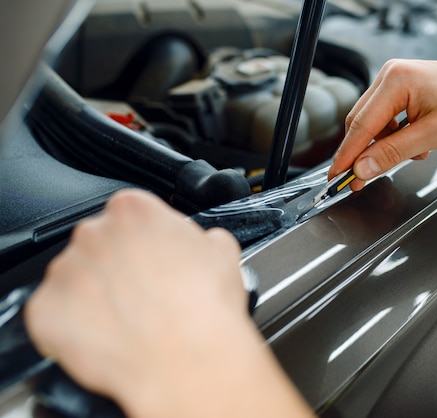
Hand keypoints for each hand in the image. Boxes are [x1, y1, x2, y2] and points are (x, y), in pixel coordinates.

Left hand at [25, 189, 312, 417]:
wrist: (188, 360)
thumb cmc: (205, 308)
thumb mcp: (223, 252)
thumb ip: (200, 237)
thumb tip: (200, 242)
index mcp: (133, 210)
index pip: (130, 214)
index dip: (146, 241)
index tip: (154, 259)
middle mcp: (93, 233)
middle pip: (99, 244)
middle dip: (118, 266)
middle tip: (144, 294)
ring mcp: (65, 272)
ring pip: (75, 279)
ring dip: (95, 295)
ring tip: (129, 322)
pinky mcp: (45, 312)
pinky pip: (54, 315)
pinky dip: (73, 327)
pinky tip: (107, 337)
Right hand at [329, 59, 436, 189]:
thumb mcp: (433, 135)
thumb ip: (394, 153)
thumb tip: (363, 169)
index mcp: (396, 81)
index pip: (361, 125)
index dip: (346, 155)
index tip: (336, 178)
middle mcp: (389, 75)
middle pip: (360, 123)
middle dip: (363, 153)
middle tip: (361, 180)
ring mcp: (393, 79)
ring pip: (372, 122)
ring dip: (384, 145)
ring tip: (415, 153)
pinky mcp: (399, 87)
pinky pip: (384, 117)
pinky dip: (393, 136)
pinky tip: (415, 142)